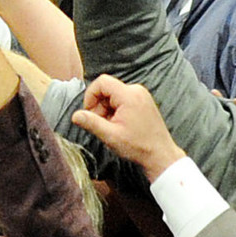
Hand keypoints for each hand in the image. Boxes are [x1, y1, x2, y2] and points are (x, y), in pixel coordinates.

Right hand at [70, 74, 185, 177]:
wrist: (160, 154)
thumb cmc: (138, 146)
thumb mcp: (110, 135)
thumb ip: (91, 123)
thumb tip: (75, 115)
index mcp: (129, 96)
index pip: (102, 82)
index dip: (90, 95)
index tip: (89, 112)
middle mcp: (136, 90)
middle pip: (107, 89)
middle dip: (99, 106)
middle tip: (101, 124)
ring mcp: (141, 95)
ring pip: (113, 95)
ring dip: (106, 109)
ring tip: (111, 127)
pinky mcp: (143, 100)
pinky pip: (122, 99)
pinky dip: (116, 110)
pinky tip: (119, 125)